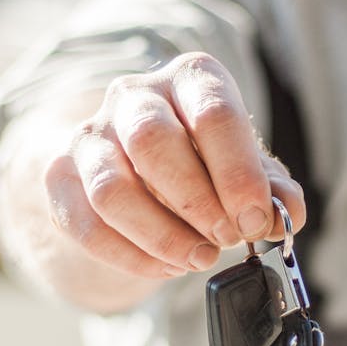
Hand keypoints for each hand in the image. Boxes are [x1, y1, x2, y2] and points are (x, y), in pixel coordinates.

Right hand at [43, 52, 306, 278]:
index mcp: (190, 78)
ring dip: (161, 235)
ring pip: (112, 189)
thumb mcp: (244, 169)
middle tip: (226, 239)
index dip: (237, 174)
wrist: (134, 167)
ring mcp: (91, 135)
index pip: (213, 113)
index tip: (254, 220)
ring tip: (198, 258)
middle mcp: (134, 95)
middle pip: (153, 141)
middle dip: (196, 201)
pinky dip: (131, 256)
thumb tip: (286, 212)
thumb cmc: (200, 162)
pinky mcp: (60, 177)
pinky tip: (166, 266)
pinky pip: (87, 224)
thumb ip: (271, 190)